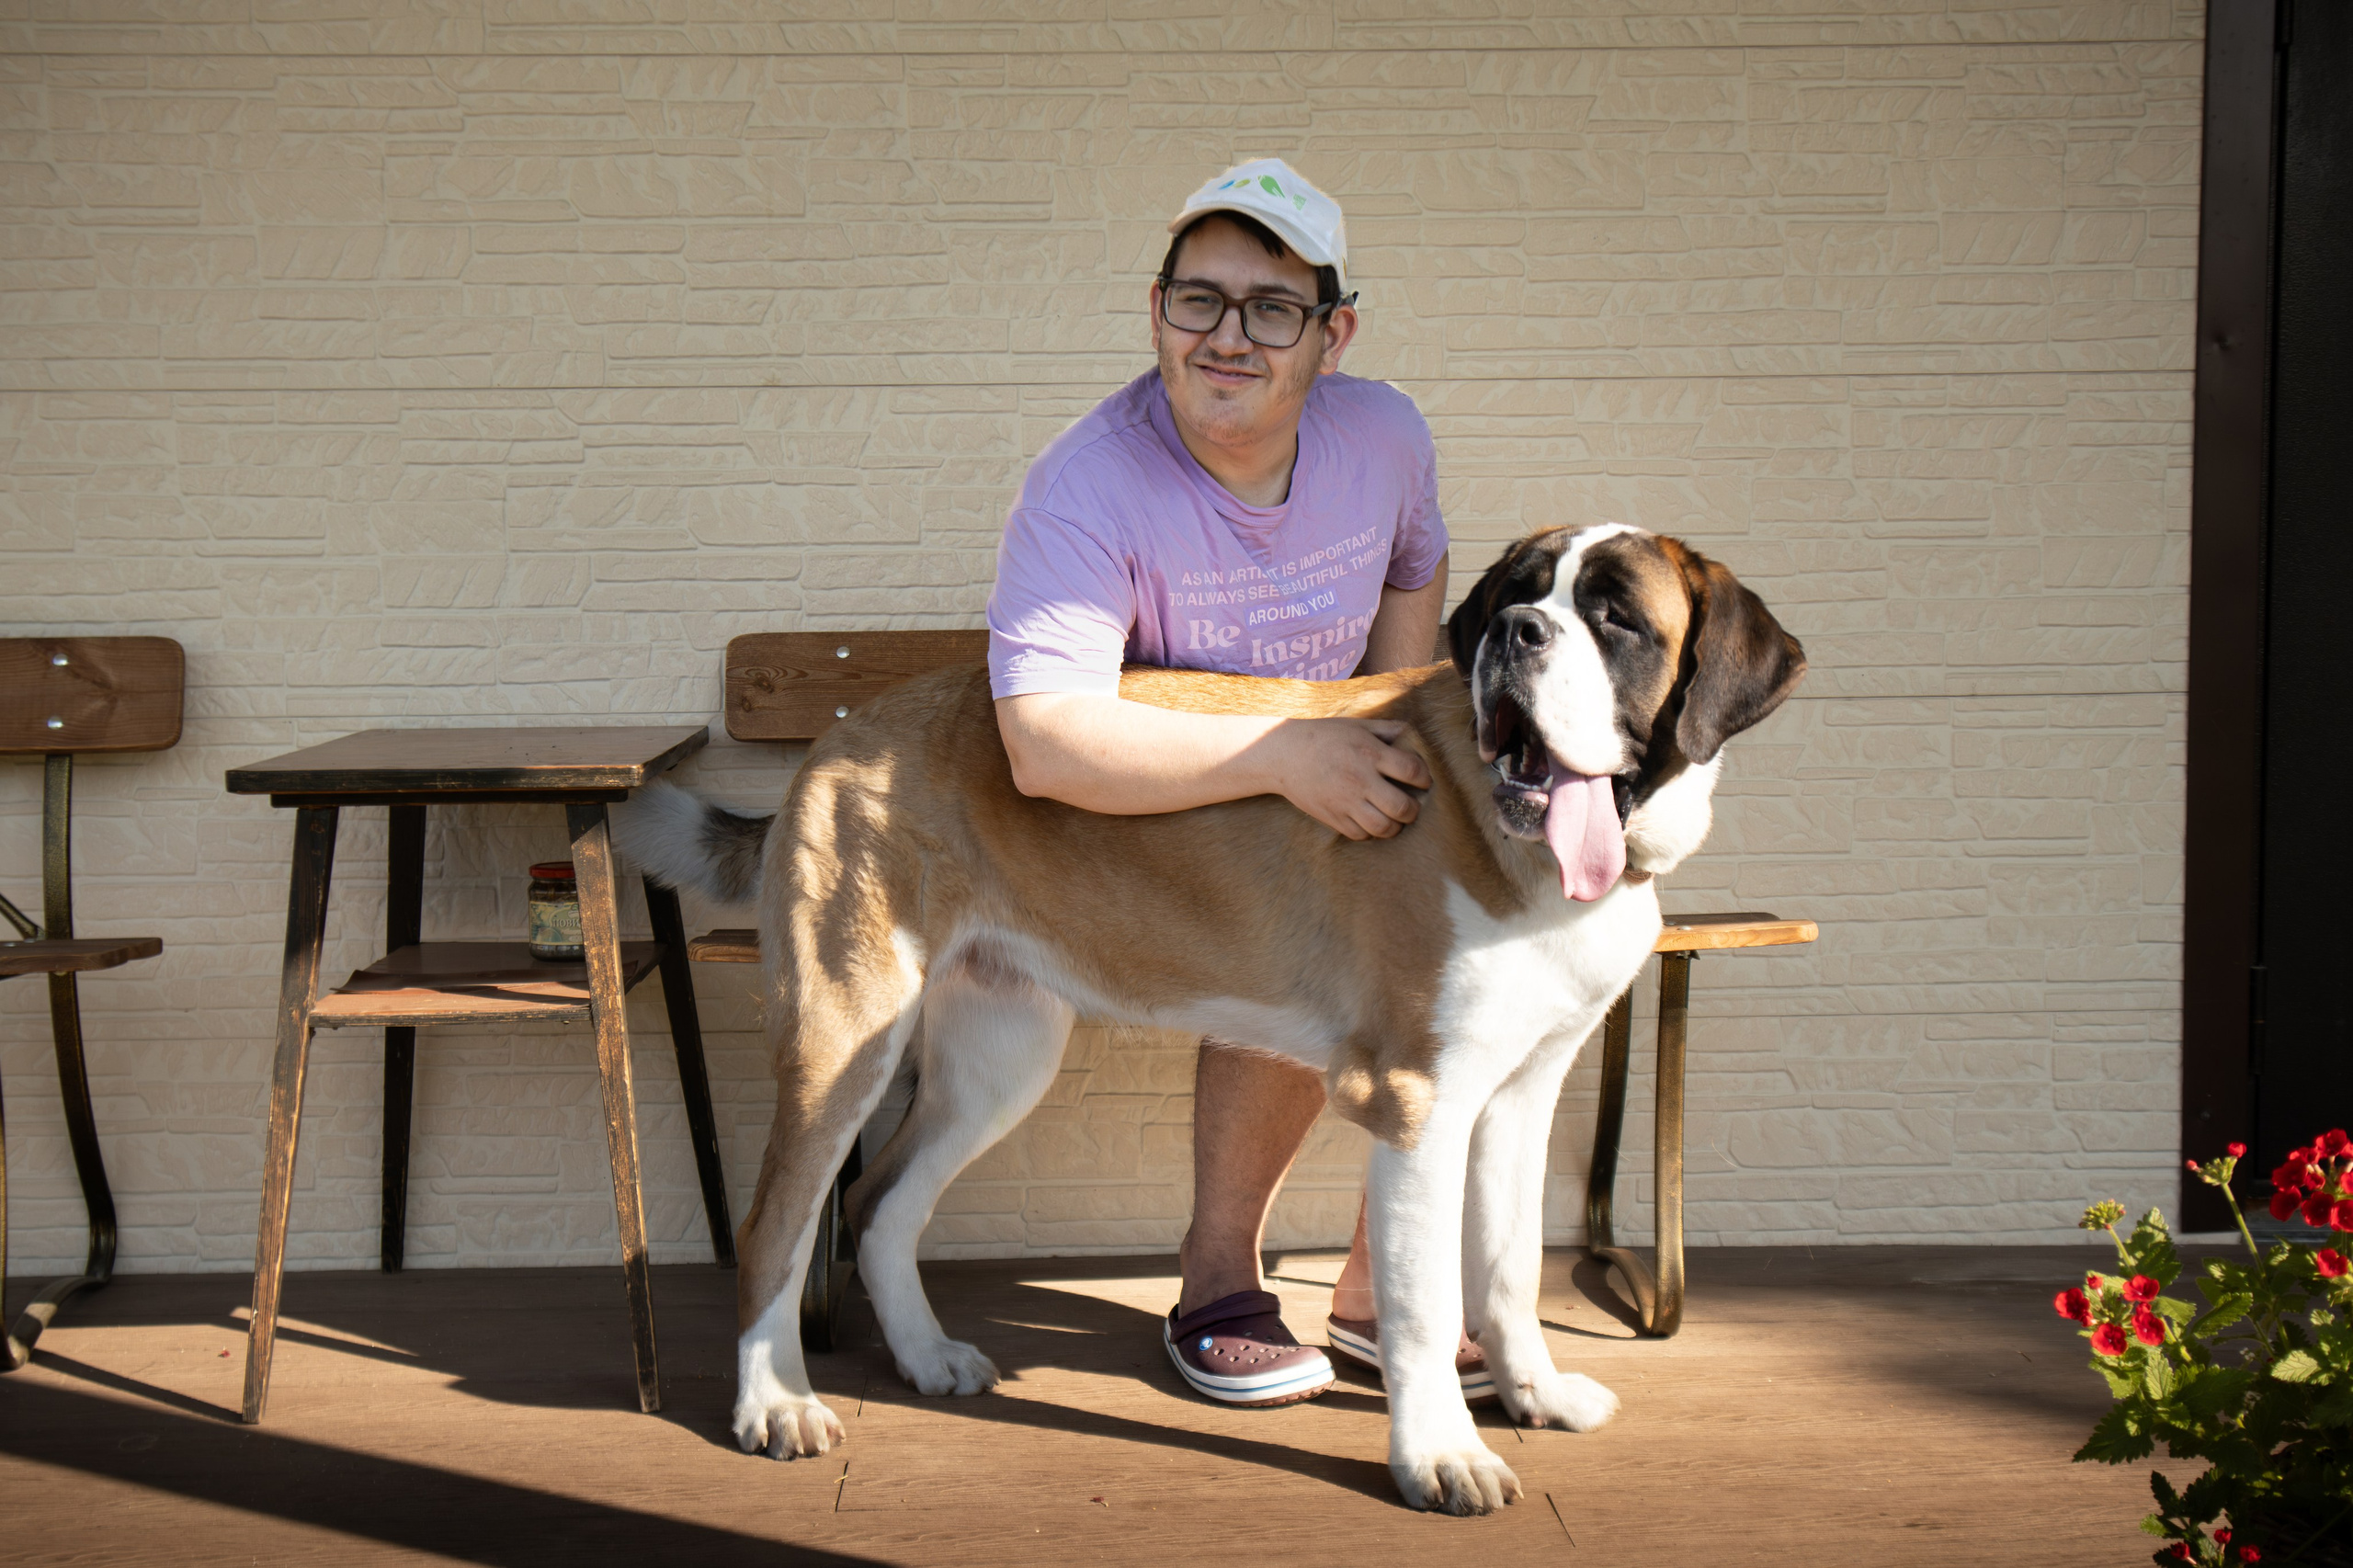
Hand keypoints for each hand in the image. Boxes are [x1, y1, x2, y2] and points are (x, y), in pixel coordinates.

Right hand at [1271, 718, 1431, 839]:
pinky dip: (1371, 832)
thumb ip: (1388, 729)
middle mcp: (1360, 779)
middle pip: (1401, 807)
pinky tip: (1370, 820)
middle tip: (1411, 805)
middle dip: (1413, 809)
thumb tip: (1413, 736)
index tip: (1423, 780)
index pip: (1412, 770)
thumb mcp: (1358, 725)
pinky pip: (1361, 835)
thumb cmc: (1325, 736)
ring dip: (1395, 825)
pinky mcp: (1332, 817)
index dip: (1424, 778)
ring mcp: (1345, 801)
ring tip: (1393, 817)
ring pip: (1383, 827)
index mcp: (1369, 753)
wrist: (1284, 754)